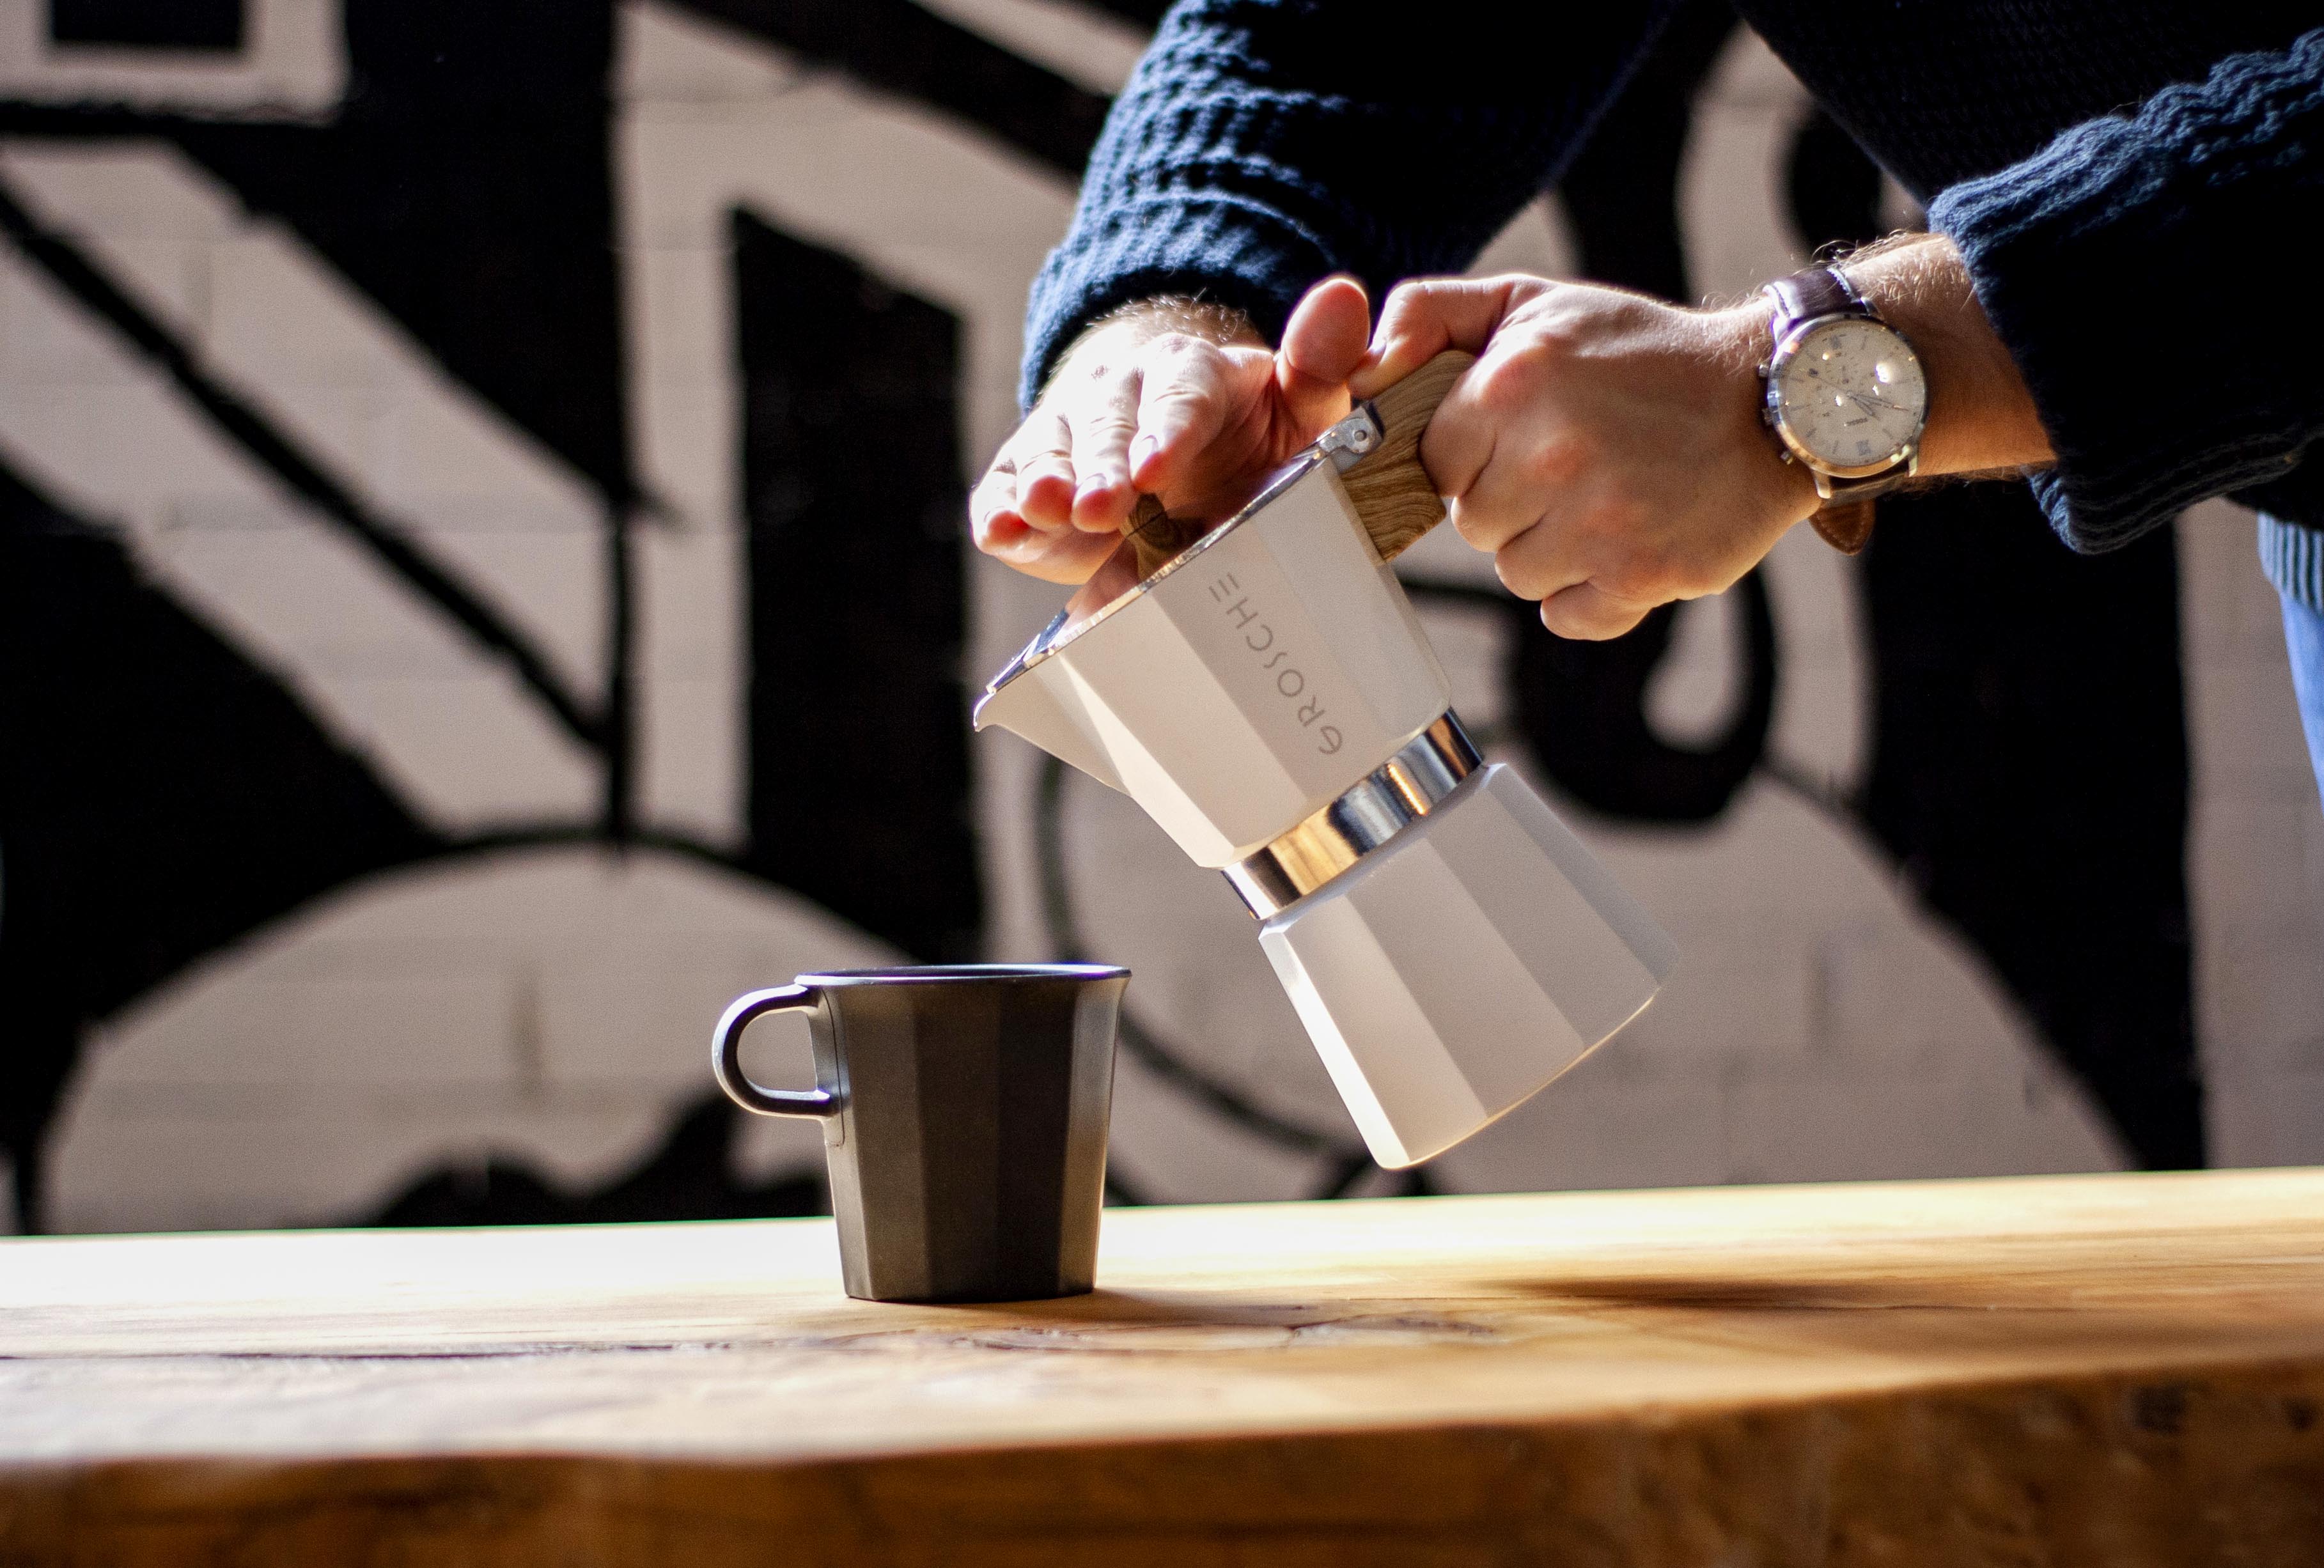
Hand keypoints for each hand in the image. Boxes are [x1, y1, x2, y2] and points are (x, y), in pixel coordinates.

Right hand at [971, 277, 1372, 584]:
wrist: (1183, 468)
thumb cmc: (1249, 444)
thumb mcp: (1301, 409)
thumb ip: (1323, 364)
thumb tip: (1345, 296)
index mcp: (1189, 374)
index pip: (1179, 395)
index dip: (1167, 430)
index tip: (1158, 467)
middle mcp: (1118, 393)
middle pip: (1104, 425)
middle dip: (1099, 466)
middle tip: (1101, 507)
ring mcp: (1065, 434)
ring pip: (1048, 453)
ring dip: (1046, 483)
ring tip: (1045, 510)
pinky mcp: (1023, 479)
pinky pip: (1005, 492)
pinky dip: (1000, 513)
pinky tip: (998, 531)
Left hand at [1353, 274, 1817, 638]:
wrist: (1773, 395)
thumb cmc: (1642, 353)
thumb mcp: (1533, 304)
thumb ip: (1433, 316)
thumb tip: (1367, 365)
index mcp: (1512, 385)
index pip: (1435, 463)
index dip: (1474, 455)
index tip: (1521, 436)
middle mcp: (1551, 455)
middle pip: (1472, 525)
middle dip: (1511, 500)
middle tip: (1574, 461)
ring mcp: (1598, 523)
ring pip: (1516, 573)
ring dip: (1551, 547)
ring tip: (1607, 494)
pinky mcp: (1640, 576)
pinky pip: (1567, 616)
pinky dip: (1592, 593)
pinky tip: (1626, 540)